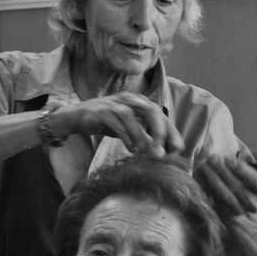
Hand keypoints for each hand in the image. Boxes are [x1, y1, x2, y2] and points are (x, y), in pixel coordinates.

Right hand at [60, 92, 183, 154]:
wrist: (78, 116)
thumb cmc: (108, 122)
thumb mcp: (130, 132)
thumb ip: (146, 140)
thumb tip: (163, 156)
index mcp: (139, 102)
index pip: (160, 114)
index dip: (171, 131)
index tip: (177, 149)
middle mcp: (129, 99)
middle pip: (150, 109)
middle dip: (159, 130)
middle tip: (161, 149)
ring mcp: (114, 103)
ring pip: (131, 115)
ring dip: (139, 134)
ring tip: (142, 151)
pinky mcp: (100, 111)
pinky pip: (115, 122)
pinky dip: (124, 136)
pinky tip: (129, 147)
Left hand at [194, 154, 256, 217]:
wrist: (249, 227)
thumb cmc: (248, 194)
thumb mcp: (251, 181)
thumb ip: (244, 166)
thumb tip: (230, 153)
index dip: (243, 170)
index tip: (229, 159)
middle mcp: (253, 204)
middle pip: (238, 187)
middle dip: (223, 171)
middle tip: (212, 158)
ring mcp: (239, 212)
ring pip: (225, 195)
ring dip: (212, 178)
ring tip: (203, 164)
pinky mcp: (225, 217)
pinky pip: (214, 201)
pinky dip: (206, 188)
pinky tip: (199, 177)